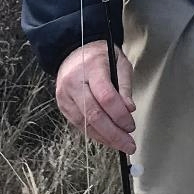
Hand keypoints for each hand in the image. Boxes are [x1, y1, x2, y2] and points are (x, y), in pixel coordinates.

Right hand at [55, 40, 136, 154]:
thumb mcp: (120, 62)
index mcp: (92, 67)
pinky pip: (79, 124)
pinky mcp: (62, 105)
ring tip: (120, 144)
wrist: (74, 50)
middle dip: (113, 133)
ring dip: (105, 137)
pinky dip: (94, 134)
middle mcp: (74, 82)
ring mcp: (65, 95)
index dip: (119, 115)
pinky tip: (107, 138)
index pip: (105, 96)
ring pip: (85, 123)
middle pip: (94, 114)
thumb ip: (125, 86)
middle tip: (128, 144)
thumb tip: (129, 109)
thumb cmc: (100, 56)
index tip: (131, 125)